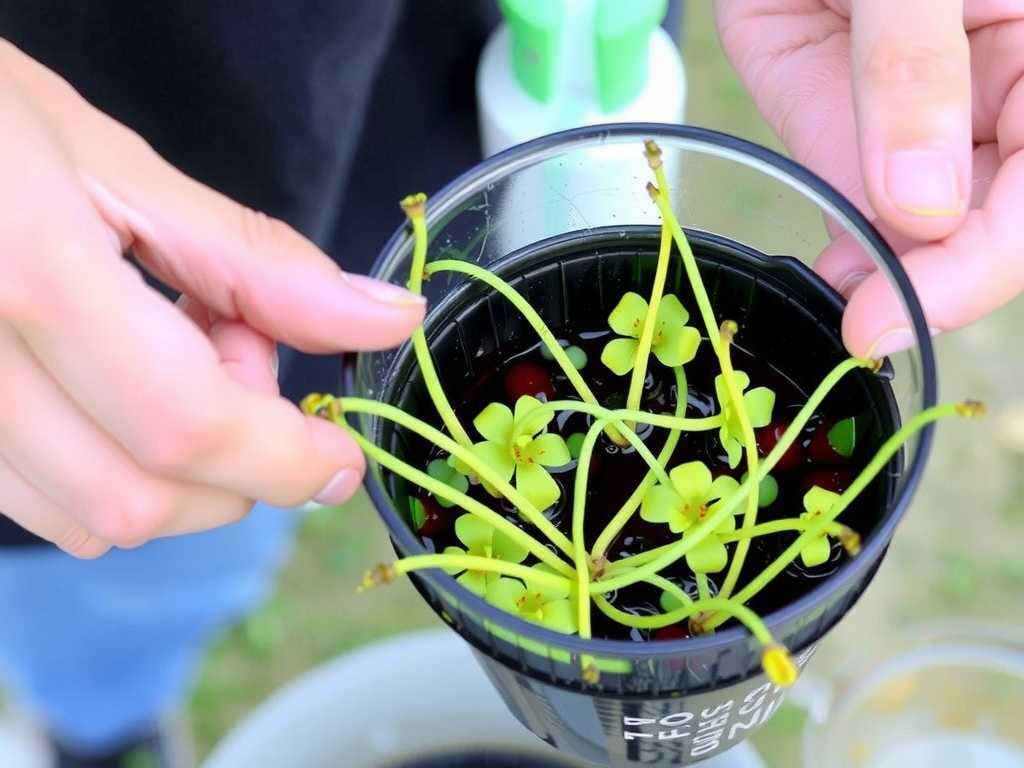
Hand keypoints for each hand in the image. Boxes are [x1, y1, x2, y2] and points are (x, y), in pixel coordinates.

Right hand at [0, 41, 423, 556]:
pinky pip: (41, 501)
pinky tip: (119, 387)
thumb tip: (387, 321)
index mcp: (32, 277)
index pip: (186, 426)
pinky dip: (116, 469)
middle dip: (236, 464)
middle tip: (239, 352)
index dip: (287, 460)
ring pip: (90, 519)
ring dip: (178, 471)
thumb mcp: (121, 168)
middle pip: (141, 499)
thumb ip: (259, 263)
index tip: (341, 457)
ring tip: (170, 354)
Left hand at [716, 0, 1023, 355]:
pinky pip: (879, 196)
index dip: (977, 269)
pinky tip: (841, 265)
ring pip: (940, 221)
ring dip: (897, 269)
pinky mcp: (878, 123)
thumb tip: (920, 209)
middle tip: (864, 326)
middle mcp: (1011, 90)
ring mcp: (945, 112)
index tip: (892, 318)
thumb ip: (911, 71)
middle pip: (1001, 219)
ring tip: (849, 296)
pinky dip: (862, 238)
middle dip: (937, 279)